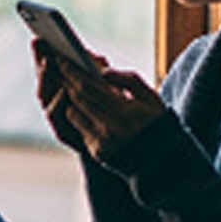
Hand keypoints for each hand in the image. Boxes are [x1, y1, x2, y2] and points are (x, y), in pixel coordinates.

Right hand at [33, 39, 106, 154]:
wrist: (116, 144)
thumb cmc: (109, 108)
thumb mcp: (105, 84)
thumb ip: (97, 70)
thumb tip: (95, 56)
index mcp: (62, 84)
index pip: (47, 65)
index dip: (41, 51)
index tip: (39, 36)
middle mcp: (54, 99)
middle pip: (42, 77)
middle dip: (40, 59)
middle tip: (39, 43)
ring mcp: (56, 115)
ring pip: (44, 96)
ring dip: (45, 78)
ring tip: (49, 63)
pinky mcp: (62, 132)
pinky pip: (56, 117)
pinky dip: (58, 103)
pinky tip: (63, 90)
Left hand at [35, 40, 163, 160]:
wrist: (165, 164)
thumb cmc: (158, 124)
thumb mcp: (152, 98)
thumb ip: (128, 80)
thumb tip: (103, 70)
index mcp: (125, 111)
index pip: (88, 86)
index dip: (72, 71)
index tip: (61, 57)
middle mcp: (110, 128)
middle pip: (77, 98)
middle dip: (65, 79)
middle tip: (55, 64)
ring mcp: (102, 143)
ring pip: (72, 114)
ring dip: (69, 98)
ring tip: (65, 81)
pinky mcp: (97, 153)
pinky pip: (79, 129)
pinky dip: (78, 115)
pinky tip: (78, 103)